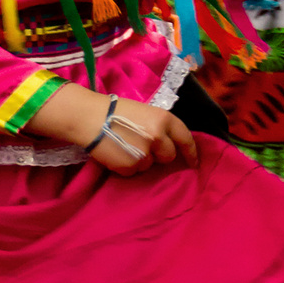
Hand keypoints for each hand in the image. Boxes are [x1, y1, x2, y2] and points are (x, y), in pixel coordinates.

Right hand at [21, 82, 197, 175]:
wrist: (90, 118)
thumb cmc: (116, 110)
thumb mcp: (145, 112)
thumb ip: (160, 126)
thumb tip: (169, 144)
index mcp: (164, 119)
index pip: (186, 139)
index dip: (191, 152)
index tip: (193, 163)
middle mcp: (158, 137)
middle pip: (169, 156)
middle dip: (159, 154)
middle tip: (142, 145)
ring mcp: (145, 153)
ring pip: (150, 165)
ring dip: (141, 159)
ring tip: (124, 145)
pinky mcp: (130, 166)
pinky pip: (134, 171)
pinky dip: (127, 165)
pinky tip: (116, 153)